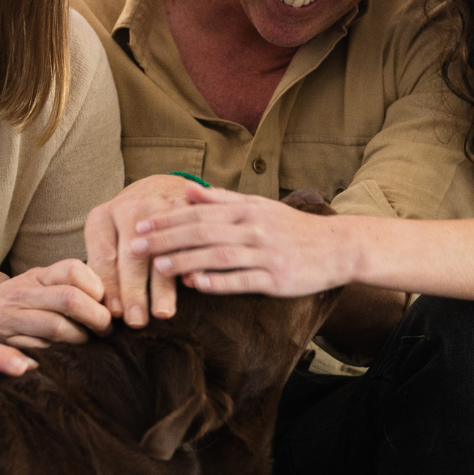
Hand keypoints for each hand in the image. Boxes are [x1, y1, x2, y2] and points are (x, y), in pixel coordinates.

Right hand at [0, 259, 110, 349]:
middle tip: (107, 330)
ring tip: (88, 345)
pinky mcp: (5, 341)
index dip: (97, 287)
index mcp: (37, 275)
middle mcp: (25, 292)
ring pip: (56, 327)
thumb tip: (108, 298)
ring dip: (79, 340)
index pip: (73, 269)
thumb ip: (64, 286)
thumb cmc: (9, 303)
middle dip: (96, 317)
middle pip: (70, 299)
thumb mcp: (34, 285)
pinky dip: (56, 355)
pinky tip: (66, 358)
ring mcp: (13, 317)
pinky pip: (37, 349)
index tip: (106, 303)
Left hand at [83, 174, 192, 327]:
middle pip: (131, 255)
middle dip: (133, 291)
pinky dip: (189, 264)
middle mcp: (130, 208)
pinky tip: (191, 285)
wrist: (156, 188)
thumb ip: (103, 268)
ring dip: (161, 286)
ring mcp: (159, 205)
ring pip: (161, 251)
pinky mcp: (185, 208)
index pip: (105, 256)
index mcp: (103, 217)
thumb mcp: (106, 239)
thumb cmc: (125, 227)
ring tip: (162, 313)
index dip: (110, 286)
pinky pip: (188, 240)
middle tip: (136, 321)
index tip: (115, 314)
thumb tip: (110, 310)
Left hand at [133, 186, 356, 296]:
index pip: (198, 212)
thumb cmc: (291, 228)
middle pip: (203, 231)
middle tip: (137, 246)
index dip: (167, 219)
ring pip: (219, 255)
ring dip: (187, 260)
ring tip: (159, 267)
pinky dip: (219, 282)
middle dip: (167, 239)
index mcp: (246, 210)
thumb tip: (186, 189)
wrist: (337, 247)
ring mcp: (266, 253)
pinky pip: (243, 280)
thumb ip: (220, 200)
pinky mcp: (276, 279)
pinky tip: (196, 284)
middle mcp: (254, 228)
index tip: (139, 226)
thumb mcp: (258, 207)